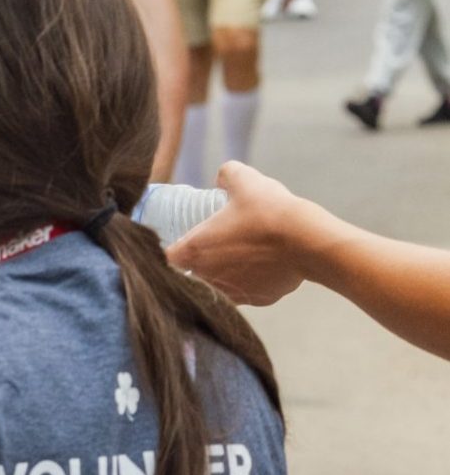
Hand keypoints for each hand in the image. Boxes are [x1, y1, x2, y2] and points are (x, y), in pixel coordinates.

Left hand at [166, 161, 310, 305]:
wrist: (308, 241)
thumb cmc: (269, 211)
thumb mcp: (244, 180)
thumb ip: (226, 174)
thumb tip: (222, 177)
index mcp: (193, 251)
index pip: (166, 258)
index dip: (171, 250)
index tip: (182, 241)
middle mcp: (206, 277)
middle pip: (190, 275)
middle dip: (199, 261)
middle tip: (215, 244)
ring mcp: (232, 293)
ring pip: (219, 285)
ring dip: (224, 273)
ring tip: (241, 254)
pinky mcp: (257, 300)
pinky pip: (247, 292)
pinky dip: (251, 281)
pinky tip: (263, 266)